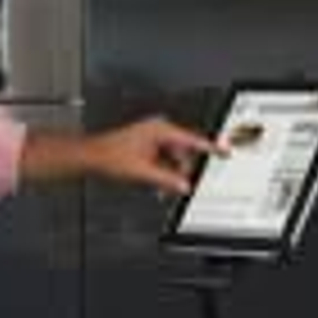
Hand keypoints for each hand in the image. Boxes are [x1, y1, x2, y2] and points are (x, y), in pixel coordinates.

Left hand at [87, 116, 220, 194]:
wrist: (92, 156)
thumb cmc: (110, 156)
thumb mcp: (144, 171)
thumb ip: (168, 179)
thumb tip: (185, 186)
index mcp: (160, 130)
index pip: (193, 139)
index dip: (211, 147)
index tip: (225, 151)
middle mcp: (158, 131)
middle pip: (183, 153)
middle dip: (181, 171)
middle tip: (179, 186)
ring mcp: (152, 138)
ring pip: (173, 159)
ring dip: (170, 174)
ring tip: (162, 187)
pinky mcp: (147, 147)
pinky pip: (163, 160)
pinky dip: (163, 172)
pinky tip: (157, 183)